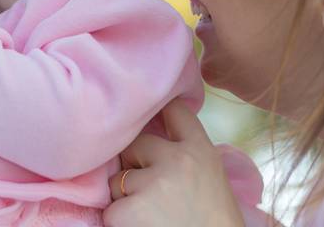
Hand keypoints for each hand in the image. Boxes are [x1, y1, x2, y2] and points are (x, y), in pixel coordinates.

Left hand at [103, 99, 243, 226]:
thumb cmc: (213, 225)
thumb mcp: (211, 180)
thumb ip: (186, 156)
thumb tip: (150, 136)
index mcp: (201, 152)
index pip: (175, 111)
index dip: (160, 109)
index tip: (150, 109)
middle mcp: (177, 160)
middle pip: (136, 145)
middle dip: (135, 166)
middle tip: (155, 194)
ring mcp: (152, 185)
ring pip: (118, 180)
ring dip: (126, 197)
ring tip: (152, 217)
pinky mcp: (128, 211)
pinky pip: (110, 209)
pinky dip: (119, 222)